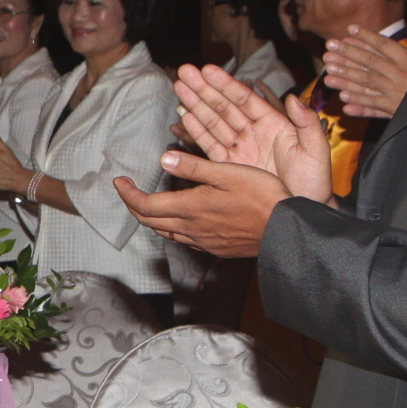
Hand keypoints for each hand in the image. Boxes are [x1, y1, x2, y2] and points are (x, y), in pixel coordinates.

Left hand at [116, 155, 296, 259]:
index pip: (145, 206)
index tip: (119, 181)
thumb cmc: (263, 197)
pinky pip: (184, 240)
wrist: (287, 230)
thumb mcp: (228, 173)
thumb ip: (194, 166)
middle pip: (150, 221)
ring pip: (166, 232)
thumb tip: (164, 159)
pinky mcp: (216, 249)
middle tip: (129, 190)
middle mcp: (192, 229)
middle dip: (134, 205)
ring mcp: (204, 242)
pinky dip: (172, 228)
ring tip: (150, 202)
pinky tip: (181, 219)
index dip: (127, 194)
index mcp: (191, 208)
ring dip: (152, 218)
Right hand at [174, 66, 329, 197]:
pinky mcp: (230, 168)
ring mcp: (240, 150)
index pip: (245, 99)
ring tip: (179, 87)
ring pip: (213, 122)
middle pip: (224, 107)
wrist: (302, 212)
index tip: (207, 70)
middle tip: (184, 71)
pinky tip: (184, 118)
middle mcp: (254, 133)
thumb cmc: (315, 182)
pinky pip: (210, 147)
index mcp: (274, 124)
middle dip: (203, 89)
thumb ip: (307, 123)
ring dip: (195, 105)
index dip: (226, 84)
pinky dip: (197, 132)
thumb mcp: (316, 150)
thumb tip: (293, 98)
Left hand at [322, 25, 406, 120]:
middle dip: (348, 55)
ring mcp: (397, 94)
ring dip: (347, 79)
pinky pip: (376, 107)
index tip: (349, 30)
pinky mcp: (398, 111)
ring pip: (368, 85)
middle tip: (329, 48)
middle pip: (370, 63)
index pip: (385, 45)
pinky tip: (344, 100)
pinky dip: (360, 105)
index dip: (366, 37)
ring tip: (328, 74)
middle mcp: (401, 76)